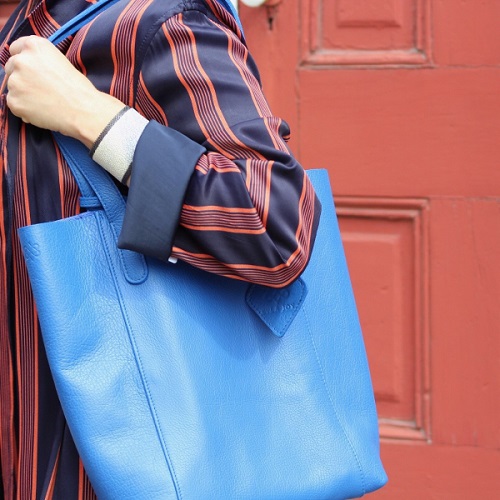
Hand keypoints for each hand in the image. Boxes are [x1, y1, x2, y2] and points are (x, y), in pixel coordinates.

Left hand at [5, 36, 124, 147]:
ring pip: (13, 87)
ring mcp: (15, 81)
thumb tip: (28, 69)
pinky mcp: (14, 101)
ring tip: (44, 102)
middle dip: (22, 77)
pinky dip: (25, 109)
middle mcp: (21, 60)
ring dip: (23, 94)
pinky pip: (14, 104)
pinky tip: (42, 111)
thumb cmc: (78, 88)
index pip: (15, 49)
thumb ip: (39, 59)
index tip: (33, 71)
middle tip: (41, 89)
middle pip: (11, 67)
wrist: (83, 110)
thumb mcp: (60, 61)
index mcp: (34, 46)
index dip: (25, 61)